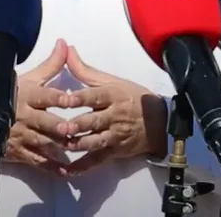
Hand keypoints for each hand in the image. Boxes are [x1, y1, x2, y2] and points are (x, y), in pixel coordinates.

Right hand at [3, 38, 72, 174]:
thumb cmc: (13, 95)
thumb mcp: (30, 78)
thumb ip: (51, 65)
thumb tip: (65, 44)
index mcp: (29, 96)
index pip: (44, 96)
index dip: (56, 97)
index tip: (69, 99)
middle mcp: (25, 116)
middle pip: (44, 122)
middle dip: (56, 127)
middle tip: (69, 129)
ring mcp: (23, 136)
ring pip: (42, 142)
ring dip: (58, 147)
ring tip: (73, 149)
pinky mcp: (21, 152)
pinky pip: (38, 161)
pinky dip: (52, 167)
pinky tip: (65, 170)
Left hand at [62, 45, 166, 174]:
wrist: (159, 121)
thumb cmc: (131, 96)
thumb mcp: (111, 80)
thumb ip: (85, 70)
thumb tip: (66, 49)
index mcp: (112, 95)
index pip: (95, 96)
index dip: (80, 98)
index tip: (64, 99)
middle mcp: (114, 116)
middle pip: (94, 121)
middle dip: (78, 125)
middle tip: (61, 128)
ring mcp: (115, 135)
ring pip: (96, 141)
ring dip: (80, 145)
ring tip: (64, 146)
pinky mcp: (115, 151)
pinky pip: (97, 160)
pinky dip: (82, 166)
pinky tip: (67, 171)